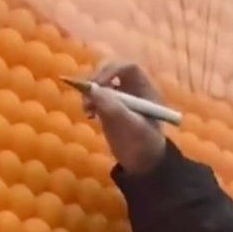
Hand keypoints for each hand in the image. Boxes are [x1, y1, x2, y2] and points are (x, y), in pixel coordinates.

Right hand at [83, 60, 166, 174]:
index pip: (128, 68)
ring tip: (86, 109)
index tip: (99, 84)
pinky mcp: (108, 106)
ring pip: (100, 81)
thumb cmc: (144, 145)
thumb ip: (114, 108)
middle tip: (87, 93)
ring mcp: (120, 97)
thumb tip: (93, 89)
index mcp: (146, 90)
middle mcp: (133, 89)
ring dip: (89, 91)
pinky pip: (94, 94)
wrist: (142, 164)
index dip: (112, 71)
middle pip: (111, 70)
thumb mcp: (131, 128)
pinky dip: (88, 100)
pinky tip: (88, 114)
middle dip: (96, 79)